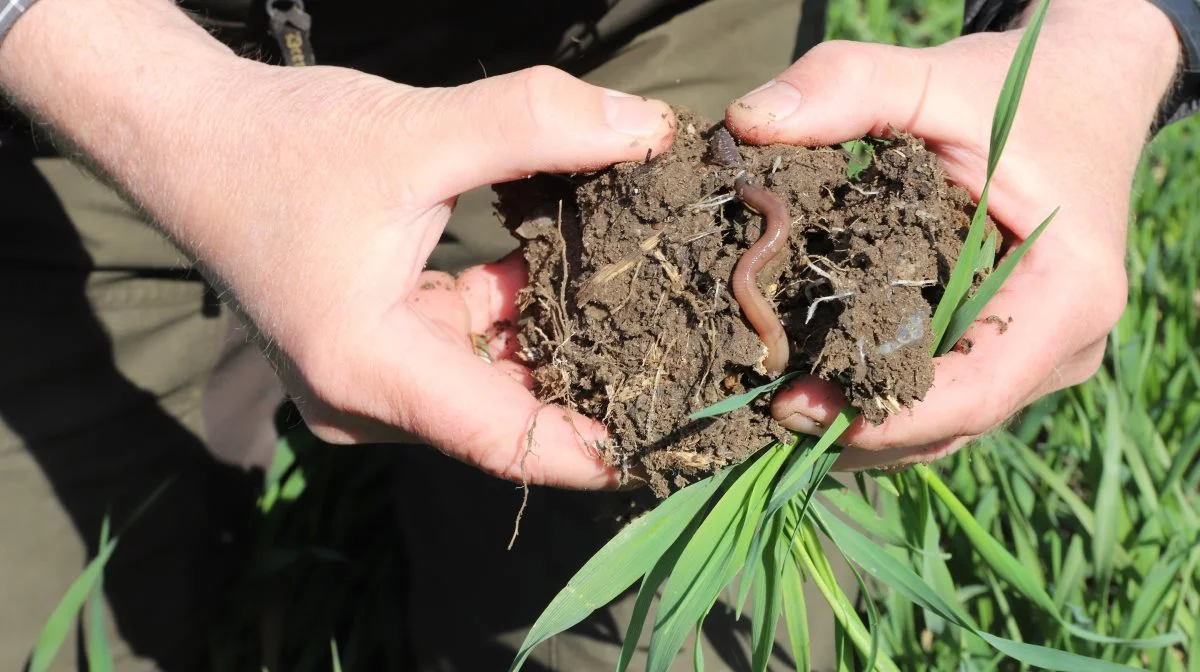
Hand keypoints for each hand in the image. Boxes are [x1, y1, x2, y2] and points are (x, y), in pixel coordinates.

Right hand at [186, 65, 676, 488]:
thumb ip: (534, 125)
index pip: (508, 439)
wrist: (190, 139)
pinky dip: (513, 312)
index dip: (598, 448)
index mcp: (366, 371)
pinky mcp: (373, 352)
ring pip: (491, 381)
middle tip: (682, 347)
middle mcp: (365, 400)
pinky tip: (557, 258)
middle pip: (507, 415)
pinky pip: (465, 350)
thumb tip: (649, 130)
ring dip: (556, 335)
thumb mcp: (413, 133)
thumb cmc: (279, 144)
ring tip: (639, 295)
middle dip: (593, 379)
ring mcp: (366, 383)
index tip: (677, 440)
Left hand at [725, 0, 1179, 469]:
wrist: (1083, 92)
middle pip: (951, 422)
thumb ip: (848, 86)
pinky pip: (944, 396)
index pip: (975, 394)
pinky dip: (882, 396)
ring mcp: (1041, 358)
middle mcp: (1065, 345)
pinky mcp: (1011, 352)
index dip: (883, 419)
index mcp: (1068, 296)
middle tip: (768, 410)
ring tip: (782, 405)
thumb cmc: (1017, 92)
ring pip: (944, 422)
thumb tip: (748, 122)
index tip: (794, 409)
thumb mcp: (935, 79)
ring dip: (864, 423)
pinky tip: (818, 380)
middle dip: (857, 428)